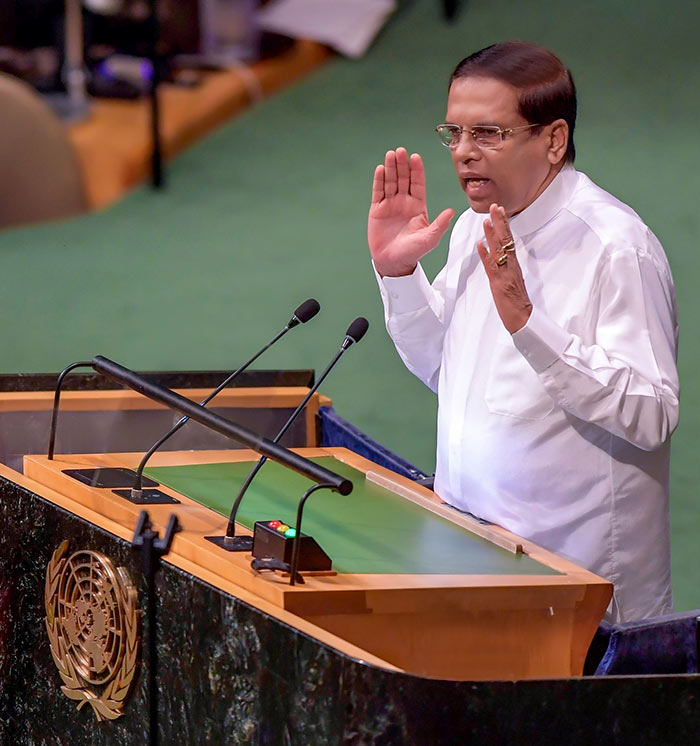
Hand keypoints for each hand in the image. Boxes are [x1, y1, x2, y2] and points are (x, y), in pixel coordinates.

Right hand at [368, 147, 453, 276]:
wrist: (393, 262)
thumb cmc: (413, 252)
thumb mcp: (429, 239)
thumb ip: (440, 225)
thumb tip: (451, 211)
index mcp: (418, 206)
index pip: (418, 184)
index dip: (417, 170)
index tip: (415, 158)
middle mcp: (404, 202)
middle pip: (403, 178)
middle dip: (402, 165)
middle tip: (401, 151)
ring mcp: (390, 205)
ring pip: (390, 182)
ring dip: (391, 168)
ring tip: (391, 154)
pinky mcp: (377, 210)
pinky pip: (378, 192)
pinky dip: (379, 180)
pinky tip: (381, 169)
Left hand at [477, 204, 532, 333]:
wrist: (523, 318)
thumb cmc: (516, 300)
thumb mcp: (510, 279)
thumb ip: (504, 265)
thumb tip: (496, 253)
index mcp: (513, 263)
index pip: (508, 239)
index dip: (503, 224)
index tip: (499, 210)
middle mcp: (511, 265)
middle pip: (506, 240)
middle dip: (500, 222)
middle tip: (495, 206)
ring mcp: (506, 273)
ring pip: (500, 250)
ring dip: (492, 234)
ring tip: (487, 219)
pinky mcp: (500, 283)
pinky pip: (492, 267)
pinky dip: (486, 256)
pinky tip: (480, 245)